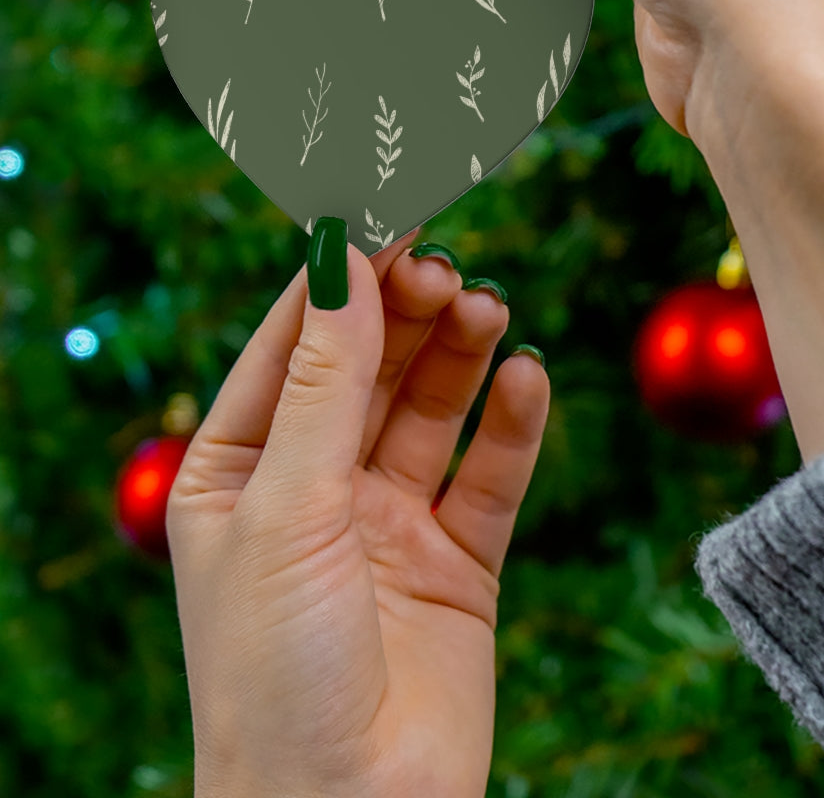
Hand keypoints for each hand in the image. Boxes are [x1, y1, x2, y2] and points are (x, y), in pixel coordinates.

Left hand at [166, 224, 549, 797]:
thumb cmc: (275, 672)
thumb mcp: (286, 508)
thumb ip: (324, 382)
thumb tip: (341, 258)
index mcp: (240, 472)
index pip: (293, 344)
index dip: (339, 276)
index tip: (386, 208)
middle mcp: (315, 489)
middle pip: (370, 366)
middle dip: (406, 311)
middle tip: (444, 266)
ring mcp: (389, 523)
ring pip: (432, 409)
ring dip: (460, 353)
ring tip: (488, 309)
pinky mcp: (459, 561)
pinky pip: (490, 475)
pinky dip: (512, 424)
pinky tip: (527, 379)